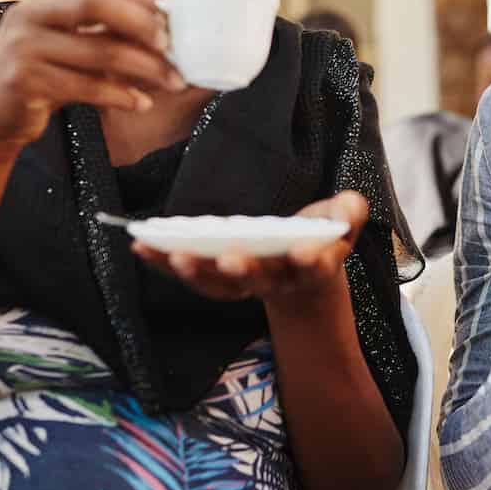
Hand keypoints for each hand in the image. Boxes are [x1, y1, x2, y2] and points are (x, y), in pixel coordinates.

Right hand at [0, 0, 184, 155]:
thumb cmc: (40, 80)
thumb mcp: (66, 47)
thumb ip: (102, 34)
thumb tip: (165, 34)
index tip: (167, 21)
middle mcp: (29, 14)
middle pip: (96, 1)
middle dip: (142, 23)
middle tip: (170, 47)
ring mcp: (23, 46)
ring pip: (100, 50)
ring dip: (146, 68)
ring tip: (173, 82)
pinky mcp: (23, 81)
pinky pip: (87, 86)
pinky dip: (122, 95)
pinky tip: (141, 103)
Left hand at [133, 191, 368, 308]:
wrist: (302, 269)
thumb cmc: (321, 237)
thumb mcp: (342, 222)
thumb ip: (349, 212)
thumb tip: (350, 204)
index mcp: (313, 266)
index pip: (314, 267)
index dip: (310, 261)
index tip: (304, 253)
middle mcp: (278, 281)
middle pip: (260, 281)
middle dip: (245, 270)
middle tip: (231, 258)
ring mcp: (246, 283)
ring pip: (220, 285)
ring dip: (197, 271)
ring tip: (173, 251)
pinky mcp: (218, 277)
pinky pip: (190, 275)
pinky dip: (164, 264)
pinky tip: (141, 246)